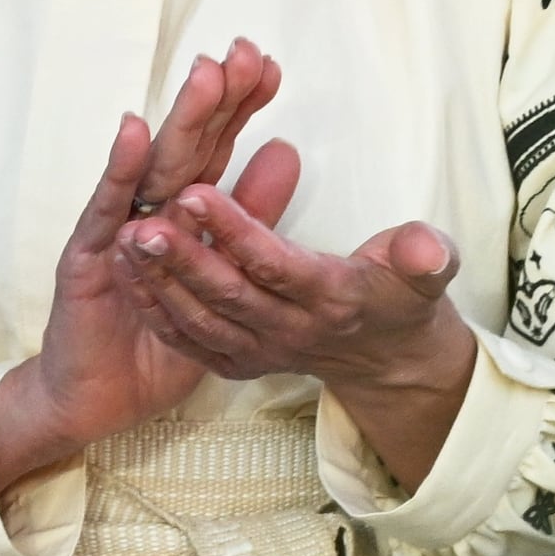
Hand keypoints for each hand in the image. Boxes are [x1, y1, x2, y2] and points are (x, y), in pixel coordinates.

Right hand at [0, 46, 293, 494]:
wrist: (104, 396)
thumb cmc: (163, 333)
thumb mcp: (223, 273)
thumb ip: (252, 214)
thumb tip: (287, 151)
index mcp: (182, 211)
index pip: (215, 146)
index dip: (239, 106)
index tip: (270, 64)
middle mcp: (148, 210)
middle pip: (187, 144)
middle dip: (214, 98)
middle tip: (242, 51)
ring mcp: (115, 229)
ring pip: (153, 166)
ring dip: (179, 119)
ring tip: (206, 75)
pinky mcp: (87, 258)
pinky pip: (106, 210)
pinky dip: (120, 169)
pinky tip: (135, 130)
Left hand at [118, 176, 475, 491]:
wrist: (387, 357)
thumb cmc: (402, 298)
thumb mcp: (428, 272)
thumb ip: (426, 255)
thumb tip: (427, 248)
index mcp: (334, 300)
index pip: (278, 266)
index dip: (237, 232)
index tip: (198, 192)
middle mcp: (292, 332)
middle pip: (230, 295)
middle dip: (184, 258)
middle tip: (144, 221)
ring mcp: (261, 352)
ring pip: (201, 320)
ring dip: (160, 284)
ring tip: (126, 241)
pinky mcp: (237, 362)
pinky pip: (189, 340)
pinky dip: (156, 309)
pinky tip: (127, 274)